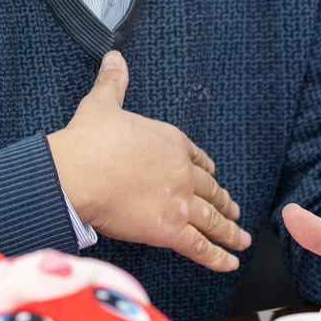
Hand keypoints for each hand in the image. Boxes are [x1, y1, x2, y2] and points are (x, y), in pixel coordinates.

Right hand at [48, 51, 250, 271]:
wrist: (77, 173)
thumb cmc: (87, 140)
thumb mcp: (102, 103)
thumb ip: (113, 82)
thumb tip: (115, 57)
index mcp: (170, 141)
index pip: (195, 156)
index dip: (205, 168)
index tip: (212, 175)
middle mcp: (181, 171)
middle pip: (210, 189)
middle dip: (223, 200)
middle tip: (234, 209)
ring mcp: (179, 202)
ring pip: (212, 219)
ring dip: (230, 230)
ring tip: (242, 238)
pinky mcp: (169, 229)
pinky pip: (200, 246)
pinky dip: (217, 257)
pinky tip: (230, 263)